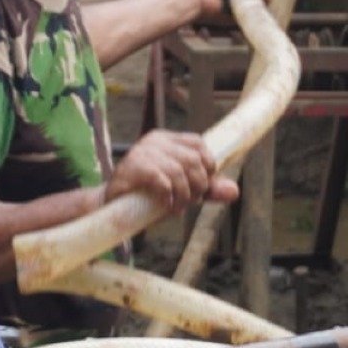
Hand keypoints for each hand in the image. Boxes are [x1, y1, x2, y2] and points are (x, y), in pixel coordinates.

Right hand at [104, 130, 236, 210]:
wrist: (112, 206)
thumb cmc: (148, 196)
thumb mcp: (183, 191)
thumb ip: (207, 190)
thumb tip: (234, 191)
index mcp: (168, 140)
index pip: (198, 144)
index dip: (208, 166)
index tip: (203, 188)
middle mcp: (155, 141)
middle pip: (192, 159)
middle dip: (198, 185)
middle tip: (192, 202)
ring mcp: (142, 152)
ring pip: (179, 171)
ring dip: (184, 194)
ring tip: (179, 207)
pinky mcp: (133, 168)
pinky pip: (162, 180)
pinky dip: (169, 196)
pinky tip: (166, 205)